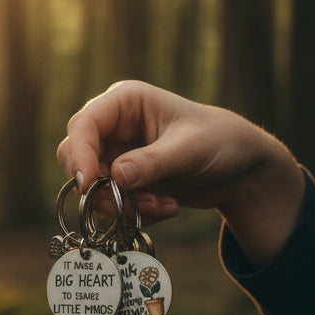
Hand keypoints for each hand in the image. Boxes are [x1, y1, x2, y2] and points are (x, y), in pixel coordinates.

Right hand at [57, 80, 304, 265]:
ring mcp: (115, 155)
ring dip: (122, 204)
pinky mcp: (123, 181)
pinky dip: (134, 211)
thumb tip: (115, 176)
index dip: (80, 155)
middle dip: (99, 187)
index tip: (89, 185)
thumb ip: (153, 162)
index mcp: (125, 102)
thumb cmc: (219, 141)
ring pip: (90, 186)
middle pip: (75, 157)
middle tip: (129, 203)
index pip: (84, 124)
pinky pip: (110, 202)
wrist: (239, 168)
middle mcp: (113, 126)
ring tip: (162, 205)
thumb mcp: (190, 150)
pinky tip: (167, 206)